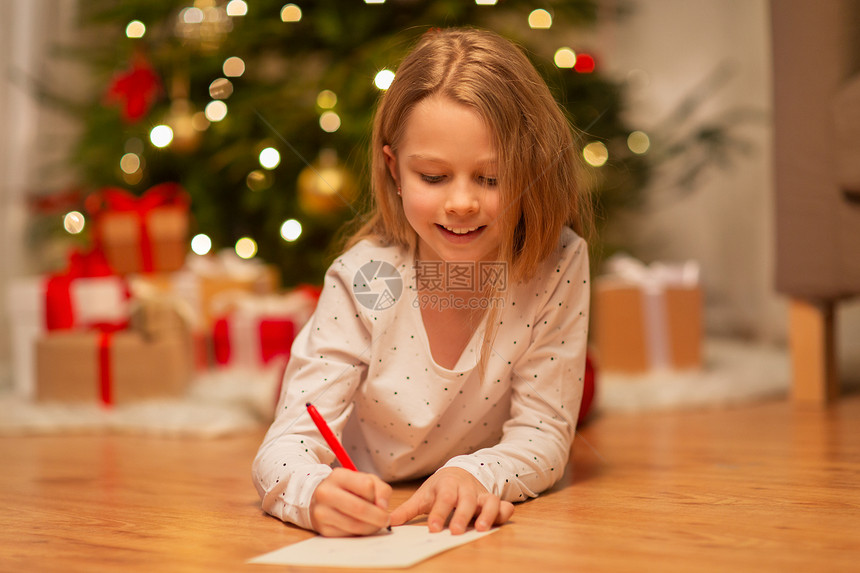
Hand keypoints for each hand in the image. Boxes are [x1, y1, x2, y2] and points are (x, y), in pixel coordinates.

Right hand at [310, 468, 391, 536]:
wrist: (317, 499)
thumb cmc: (346, 489)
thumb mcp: (364, 480)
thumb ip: (380, 490)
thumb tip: (383, 507)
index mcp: (339, 476)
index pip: (366, 486)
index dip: (377, 497)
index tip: (381, 504)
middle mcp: (327, 493)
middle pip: (360, 508)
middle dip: (378, 517)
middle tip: (385, 520)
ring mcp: (322, 512)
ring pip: (355, 525)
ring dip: (371, 528)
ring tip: (375, 525)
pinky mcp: (323, 529)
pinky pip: (348, 535)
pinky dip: (359, 534)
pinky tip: (361, 527)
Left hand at [389, 467, 513, 534]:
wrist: (460, 471)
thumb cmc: (440, 488)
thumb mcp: (423, 495)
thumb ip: (407, 510)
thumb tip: (389, 522)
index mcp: (446, 485)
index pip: (443, 498)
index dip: (439, 513)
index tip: (433, 528)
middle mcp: (466, 489)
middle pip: (466, 500)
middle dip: (461, 516)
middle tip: (455, 532)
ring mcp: (481, 494)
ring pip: (489, 501)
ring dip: (486, 514)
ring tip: (480, 529)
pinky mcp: (493, 501)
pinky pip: (504, 505)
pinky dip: (504, 513)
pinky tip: (498, 522)